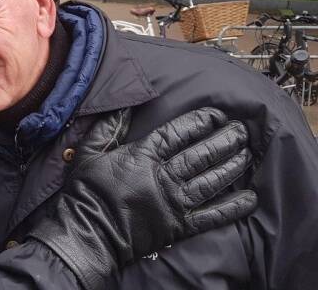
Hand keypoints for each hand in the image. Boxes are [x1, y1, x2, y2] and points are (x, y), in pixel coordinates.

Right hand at [27, 107, 256, 289]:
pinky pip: (212, 216)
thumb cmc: (87, 190)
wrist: (89, 232)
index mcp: (142, 156)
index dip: (199, 122)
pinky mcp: (180, 226)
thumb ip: (109, 127)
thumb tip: (126, 106)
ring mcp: (174, 202)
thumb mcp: (89, 151)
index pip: (177, 134)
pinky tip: (250, 198)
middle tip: (241, 130)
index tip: (216, 114)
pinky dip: (233, 207)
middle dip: (224, 140)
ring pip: (210, 181)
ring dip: (231, 167)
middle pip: (200, 155)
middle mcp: (162, 177)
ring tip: (247, 154)